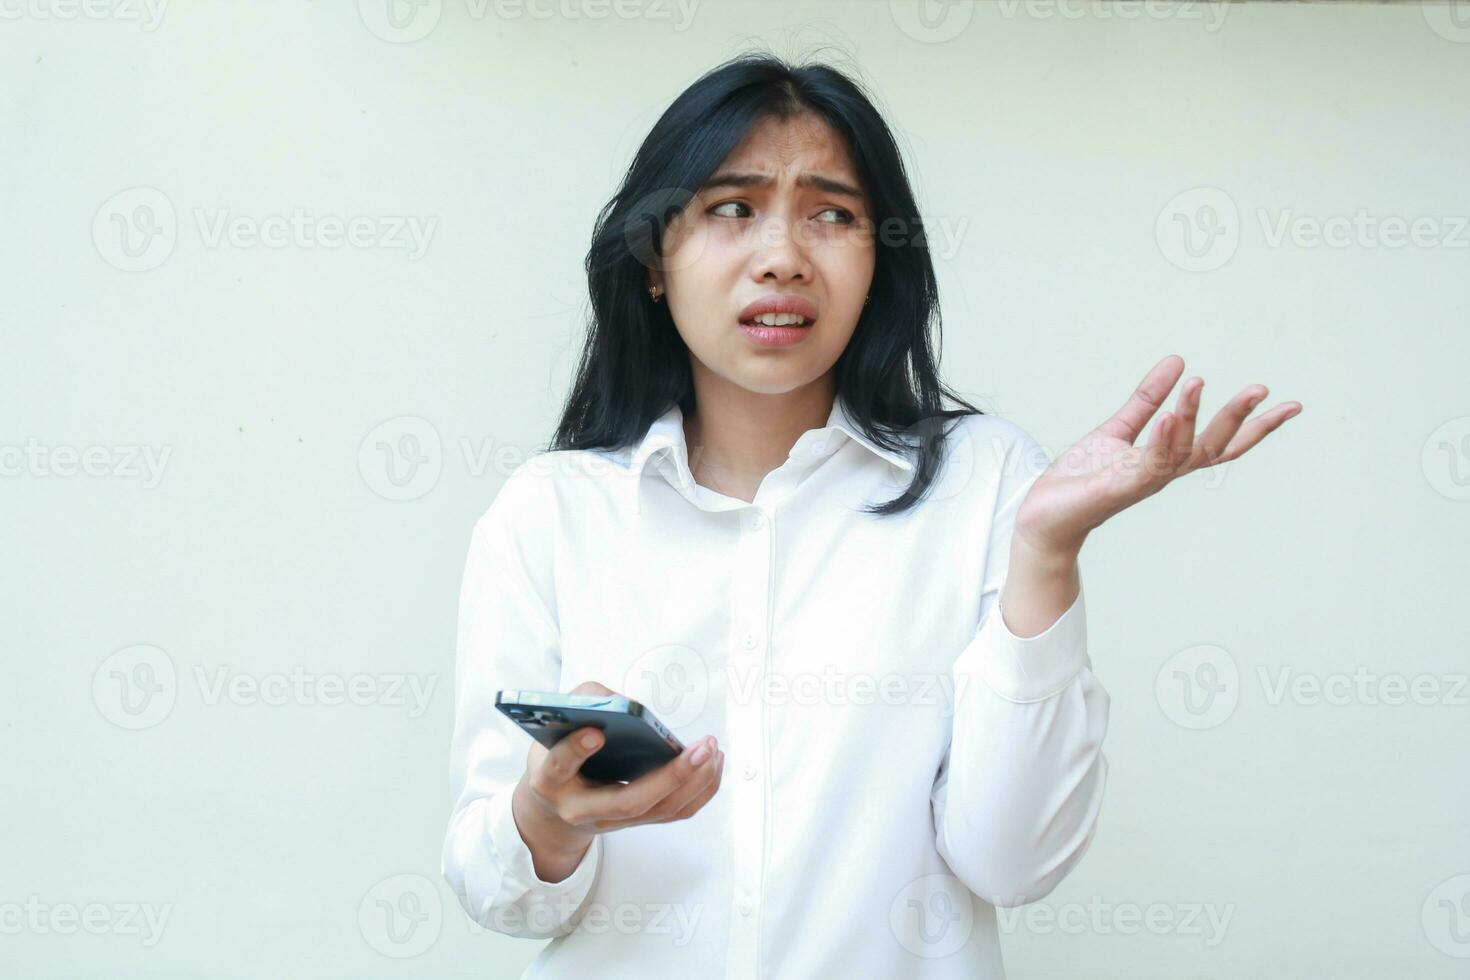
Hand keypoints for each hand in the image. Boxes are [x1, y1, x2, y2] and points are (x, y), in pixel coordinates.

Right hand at [512, 681, 723, 877]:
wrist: (555, 808)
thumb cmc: (556, 756)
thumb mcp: (551, 726)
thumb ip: (581, 702)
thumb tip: (620, 701)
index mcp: (550, 780)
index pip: (559, 767)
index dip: (575, 751)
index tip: (595, 732)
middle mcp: (582, 808)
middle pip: (629, 803)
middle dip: (671, 776)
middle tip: (702, 747)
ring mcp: (611, 821)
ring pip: (660, 811)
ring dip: (695, 782)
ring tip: (713, 750)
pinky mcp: (636, 822)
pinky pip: (675, 812)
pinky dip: (700, 790)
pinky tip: (713, 763)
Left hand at [1014, 354, 1302, 554]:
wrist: (1045, 515)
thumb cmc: (1083, 478)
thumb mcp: (1118, 429)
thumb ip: (1147, 399)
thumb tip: (1178, 359)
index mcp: (1167, 460)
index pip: (1221, 442)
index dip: (1254, 424)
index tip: (1290, 406)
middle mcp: (1163, 473)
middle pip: (1214, 447)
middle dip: (1239, 420)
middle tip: (1264, 390)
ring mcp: (1143, 482)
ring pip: (1181, 451)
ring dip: (1193, 416)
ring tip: (1200, 382)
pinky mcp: (1119, 487)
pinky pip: (1148, 462)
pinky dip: (1161, 439)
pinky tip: (1169, 415)